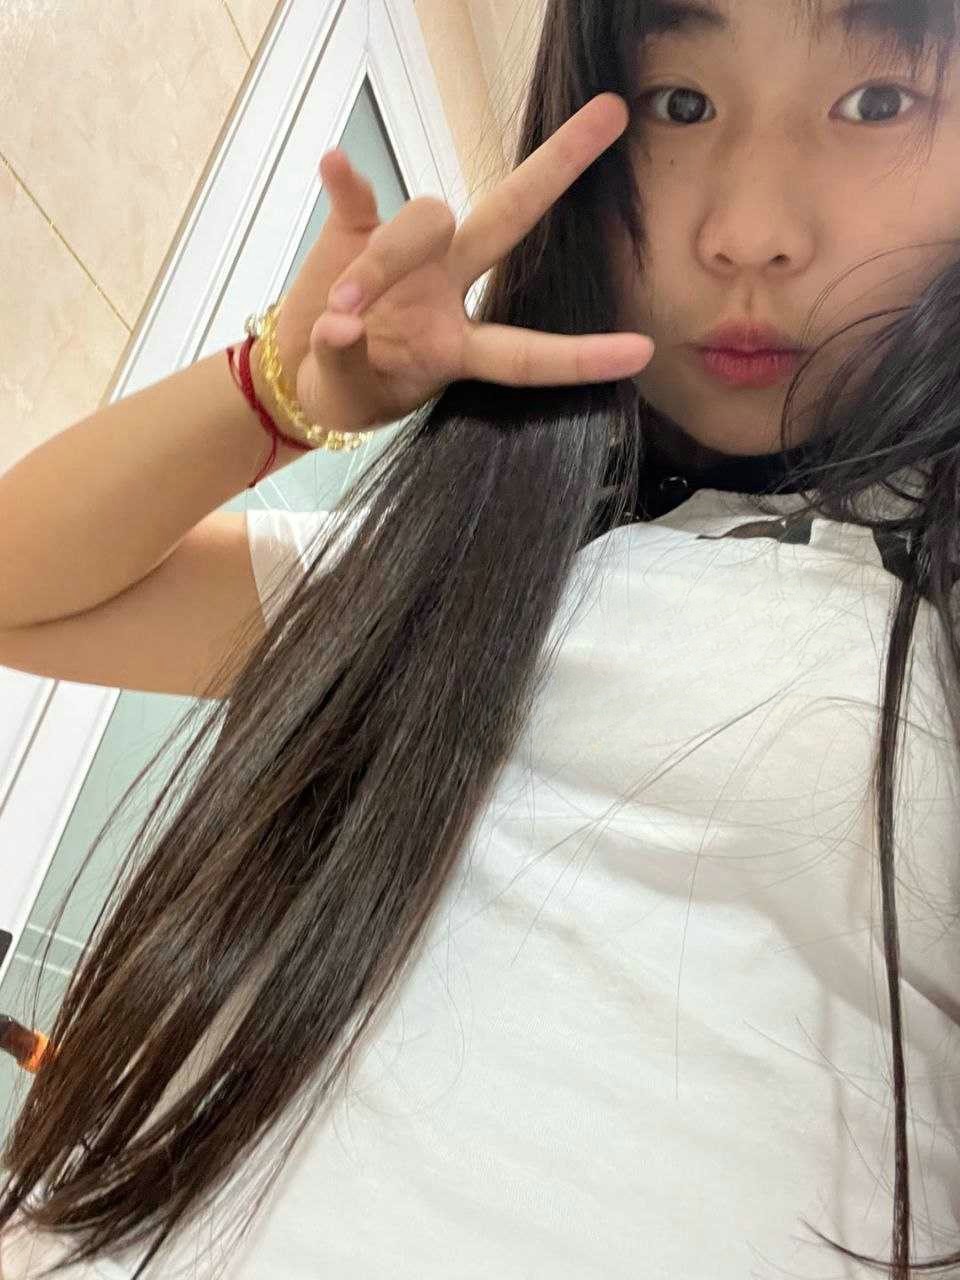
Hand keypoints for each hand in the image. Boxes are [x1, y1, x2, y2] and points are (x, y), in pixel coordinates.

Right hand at [270, 92, 654, 435]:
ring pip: (423, 219)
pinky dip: (347, 183)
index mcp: (458, 346)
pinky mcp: (354, 229)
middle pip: (508, 221)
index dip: (580, 356)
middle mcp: (446, 289)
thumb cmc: (346, 388)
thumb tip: (340, 325)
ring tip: (340, 313)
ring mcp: (405, 256)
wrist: (295, 366)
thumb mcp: (350, 392)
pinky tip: (335, 165)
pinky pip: (359, 196)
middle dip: (558, 169)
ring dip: (380, 265)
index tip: (642, 351)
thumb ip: (347, 361)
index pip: (526, 353)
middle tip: (612, 113)